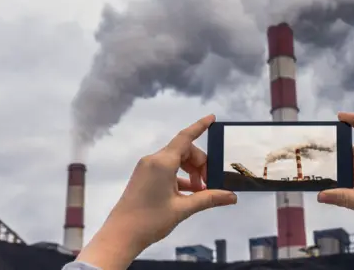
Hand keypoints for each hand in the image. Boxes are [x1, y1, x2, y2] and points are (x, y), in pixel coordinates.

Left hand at [76, 114, 236, 269]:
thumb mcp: (183, 208)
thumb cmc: (150, 220)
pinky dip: (180, 178)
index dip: (200, 126)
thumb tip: (231, 196)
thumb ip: (208, 198)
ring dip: (191, 172)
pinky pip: (166, 170)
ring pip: (176, 161)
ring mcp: (147, 168)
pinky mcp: (143, 176)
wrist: (121, 234)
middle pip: (184, 151)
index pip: (185, 137)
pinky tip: (190, 193)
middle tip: (210, 185)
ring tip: (202, 192)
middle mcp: (153, 160)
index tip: (212, 118)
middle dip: (200, 164)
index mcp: (162, 162)